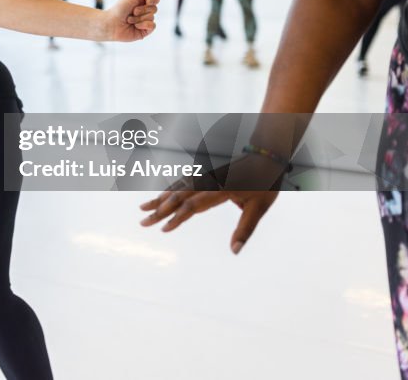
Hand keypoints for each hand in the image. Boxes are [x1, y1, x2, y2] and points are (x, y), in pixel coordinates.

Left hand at [102, 0, 159, 41]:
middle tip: (132, 11)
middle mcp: (144, 12)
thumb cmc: (119, 9)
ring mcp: (144, 22)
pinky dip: (143, 24)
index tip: (147, 1)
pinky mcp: (144, 31)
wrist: (110, 24)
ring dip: (139, 18)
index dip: (153, 0)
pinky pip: (152, 26)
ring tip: (129, 20)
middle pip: (154, 8)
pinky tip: (135, 26)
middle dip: (143, 9)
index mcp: (141, 2)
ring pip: (152, 17)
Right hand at [139, 188, 278, 253]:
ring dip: (159, 199)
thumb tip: (234, 251)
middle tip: (142, 222)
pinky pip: (182, 183)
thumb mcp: (259, 209)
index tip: (163, 228)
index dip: (177, 218)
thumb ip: (244, 230)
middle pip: (177, 197)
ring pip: (177, 189)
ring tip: (143, 208)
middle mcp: (207, 183)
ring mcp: (205, 177)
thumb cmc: (264, 183)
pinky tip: (162, 195)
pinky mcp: (205, 175)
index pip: (192, 206)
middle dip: (158, 210)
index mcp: (219, 191)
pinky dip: (169, 190)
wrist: (265, 156)